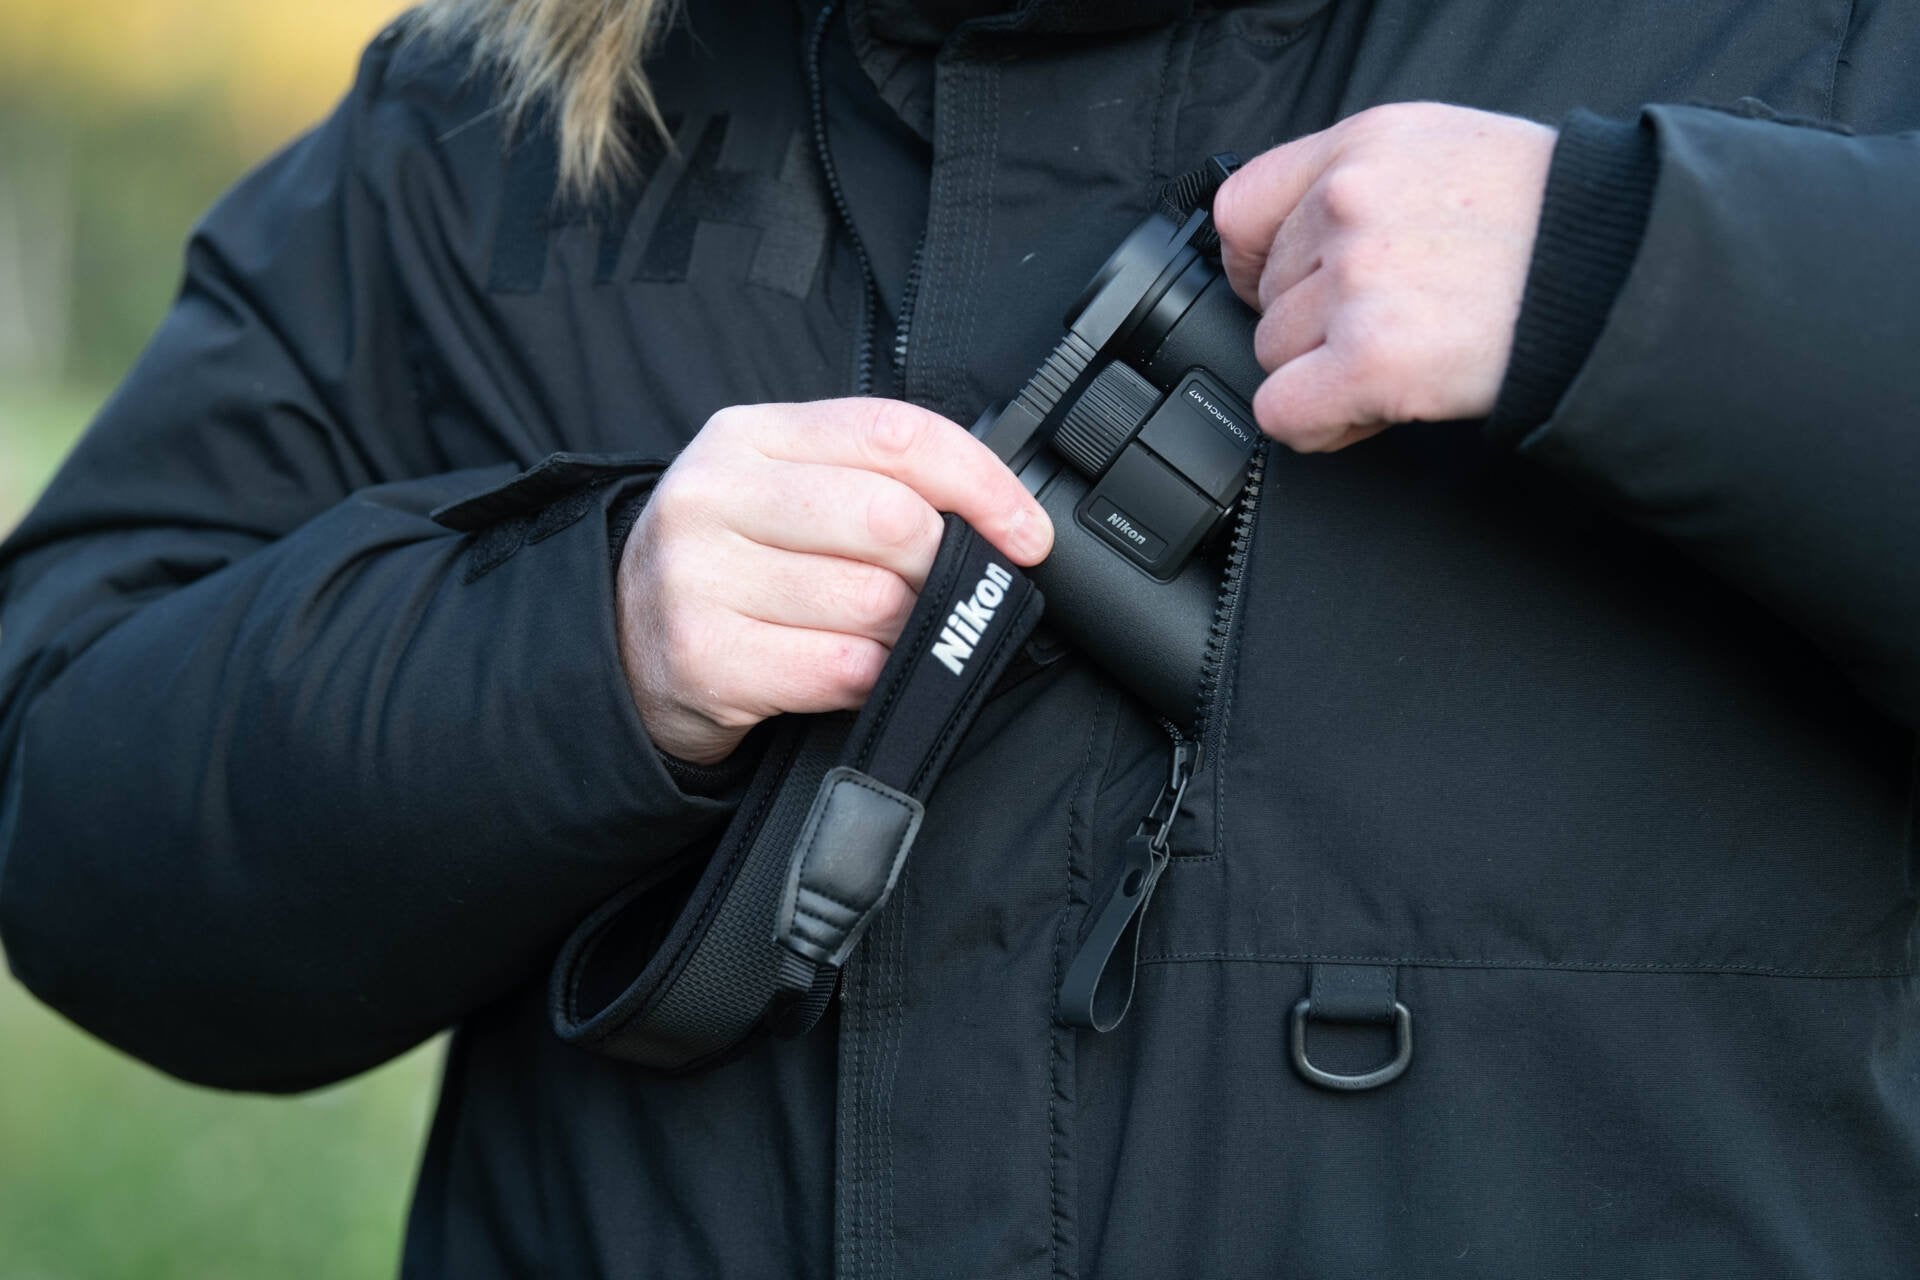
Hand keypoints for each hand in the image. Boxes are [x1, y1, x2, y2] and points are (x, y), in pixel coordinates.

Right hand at [617, 399, 1053, 764]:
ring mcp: (699, 577)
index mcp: (748, 435)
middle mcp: (714, 494)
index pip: (895, 434)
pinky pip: (842, 668)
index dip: (983, 484)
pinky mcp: (704, 658)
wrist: (625, 646)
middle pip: (892, 520)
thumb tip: (1000, 523)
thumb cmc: (736, 566)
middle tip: (938, 594)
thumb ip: (872, 481)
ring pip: (875, 601)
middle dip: (942, 567)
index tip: (1028, 535)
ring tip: (887, 635)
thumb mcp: (784, 493)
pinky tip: (855, 672)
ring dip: (910, 631)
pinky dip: (874, 677)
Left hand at [1213, 102, 1557, 451]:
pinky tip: (1371, 407)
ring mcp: (1356, 282)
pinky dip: (1320, 425)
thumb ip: (1358, 186)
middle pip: (1265, 295)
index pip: (1241, 209)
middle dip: (1317, 325)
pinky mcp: (1370, 358)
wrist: (1623, 271)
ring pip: (1274, 354)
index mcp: (1360, 147)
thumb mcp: (1442, 153)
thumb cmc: (1548, 221)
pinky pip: (1284, 412)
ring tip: (1404, 358)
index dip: (1257, 262)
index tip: (1289, 286)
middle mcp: (1348, 205)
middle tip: (1394, 326)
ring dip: (1325, 374)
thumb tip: (1289, 248)